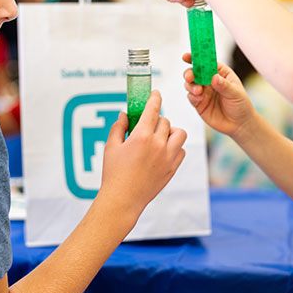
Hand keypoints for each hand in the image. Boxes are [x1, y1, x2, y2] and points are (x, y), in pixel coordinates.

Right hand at [99, 91, 186, 223]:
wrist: (123, 199)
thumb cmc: (113, 173)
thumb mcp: (111, 146)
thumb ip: (119, 127)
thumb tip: (125, 114)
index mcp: (141, 136)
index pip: (153, 110)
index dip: (155, 98)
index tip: (156, 93)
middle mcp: (158, 145)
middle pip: (165, 121)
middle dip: (156, 120)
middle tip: (147, 125)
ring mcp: (168, 157)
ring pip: (179, 134)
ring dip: (171, 131)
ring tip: (160, 136)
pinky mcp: (172, 168)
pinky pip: (181, 150)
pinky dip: (175, 147)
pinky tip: (164, 151)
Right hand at [183, 53, 255, 137]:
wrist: (239, 124)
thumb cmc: (241, 105)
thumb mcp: (236, 93)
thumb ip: (224, 85)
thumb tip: (214, 77)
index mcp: (220, 72)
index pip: (206, 61)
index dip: (196, 57)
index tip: (186, 56)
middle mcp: (209, 80)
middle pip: (194, 72)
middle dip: (190, 72)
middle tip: (190, 76)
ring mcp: (203, 92)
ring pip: (190, 84)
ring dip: (191, 85)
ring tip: (198, 91)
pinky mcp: (199, 103)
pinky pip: (191, 97)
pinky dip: (192, 96)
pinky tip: (199, 99)